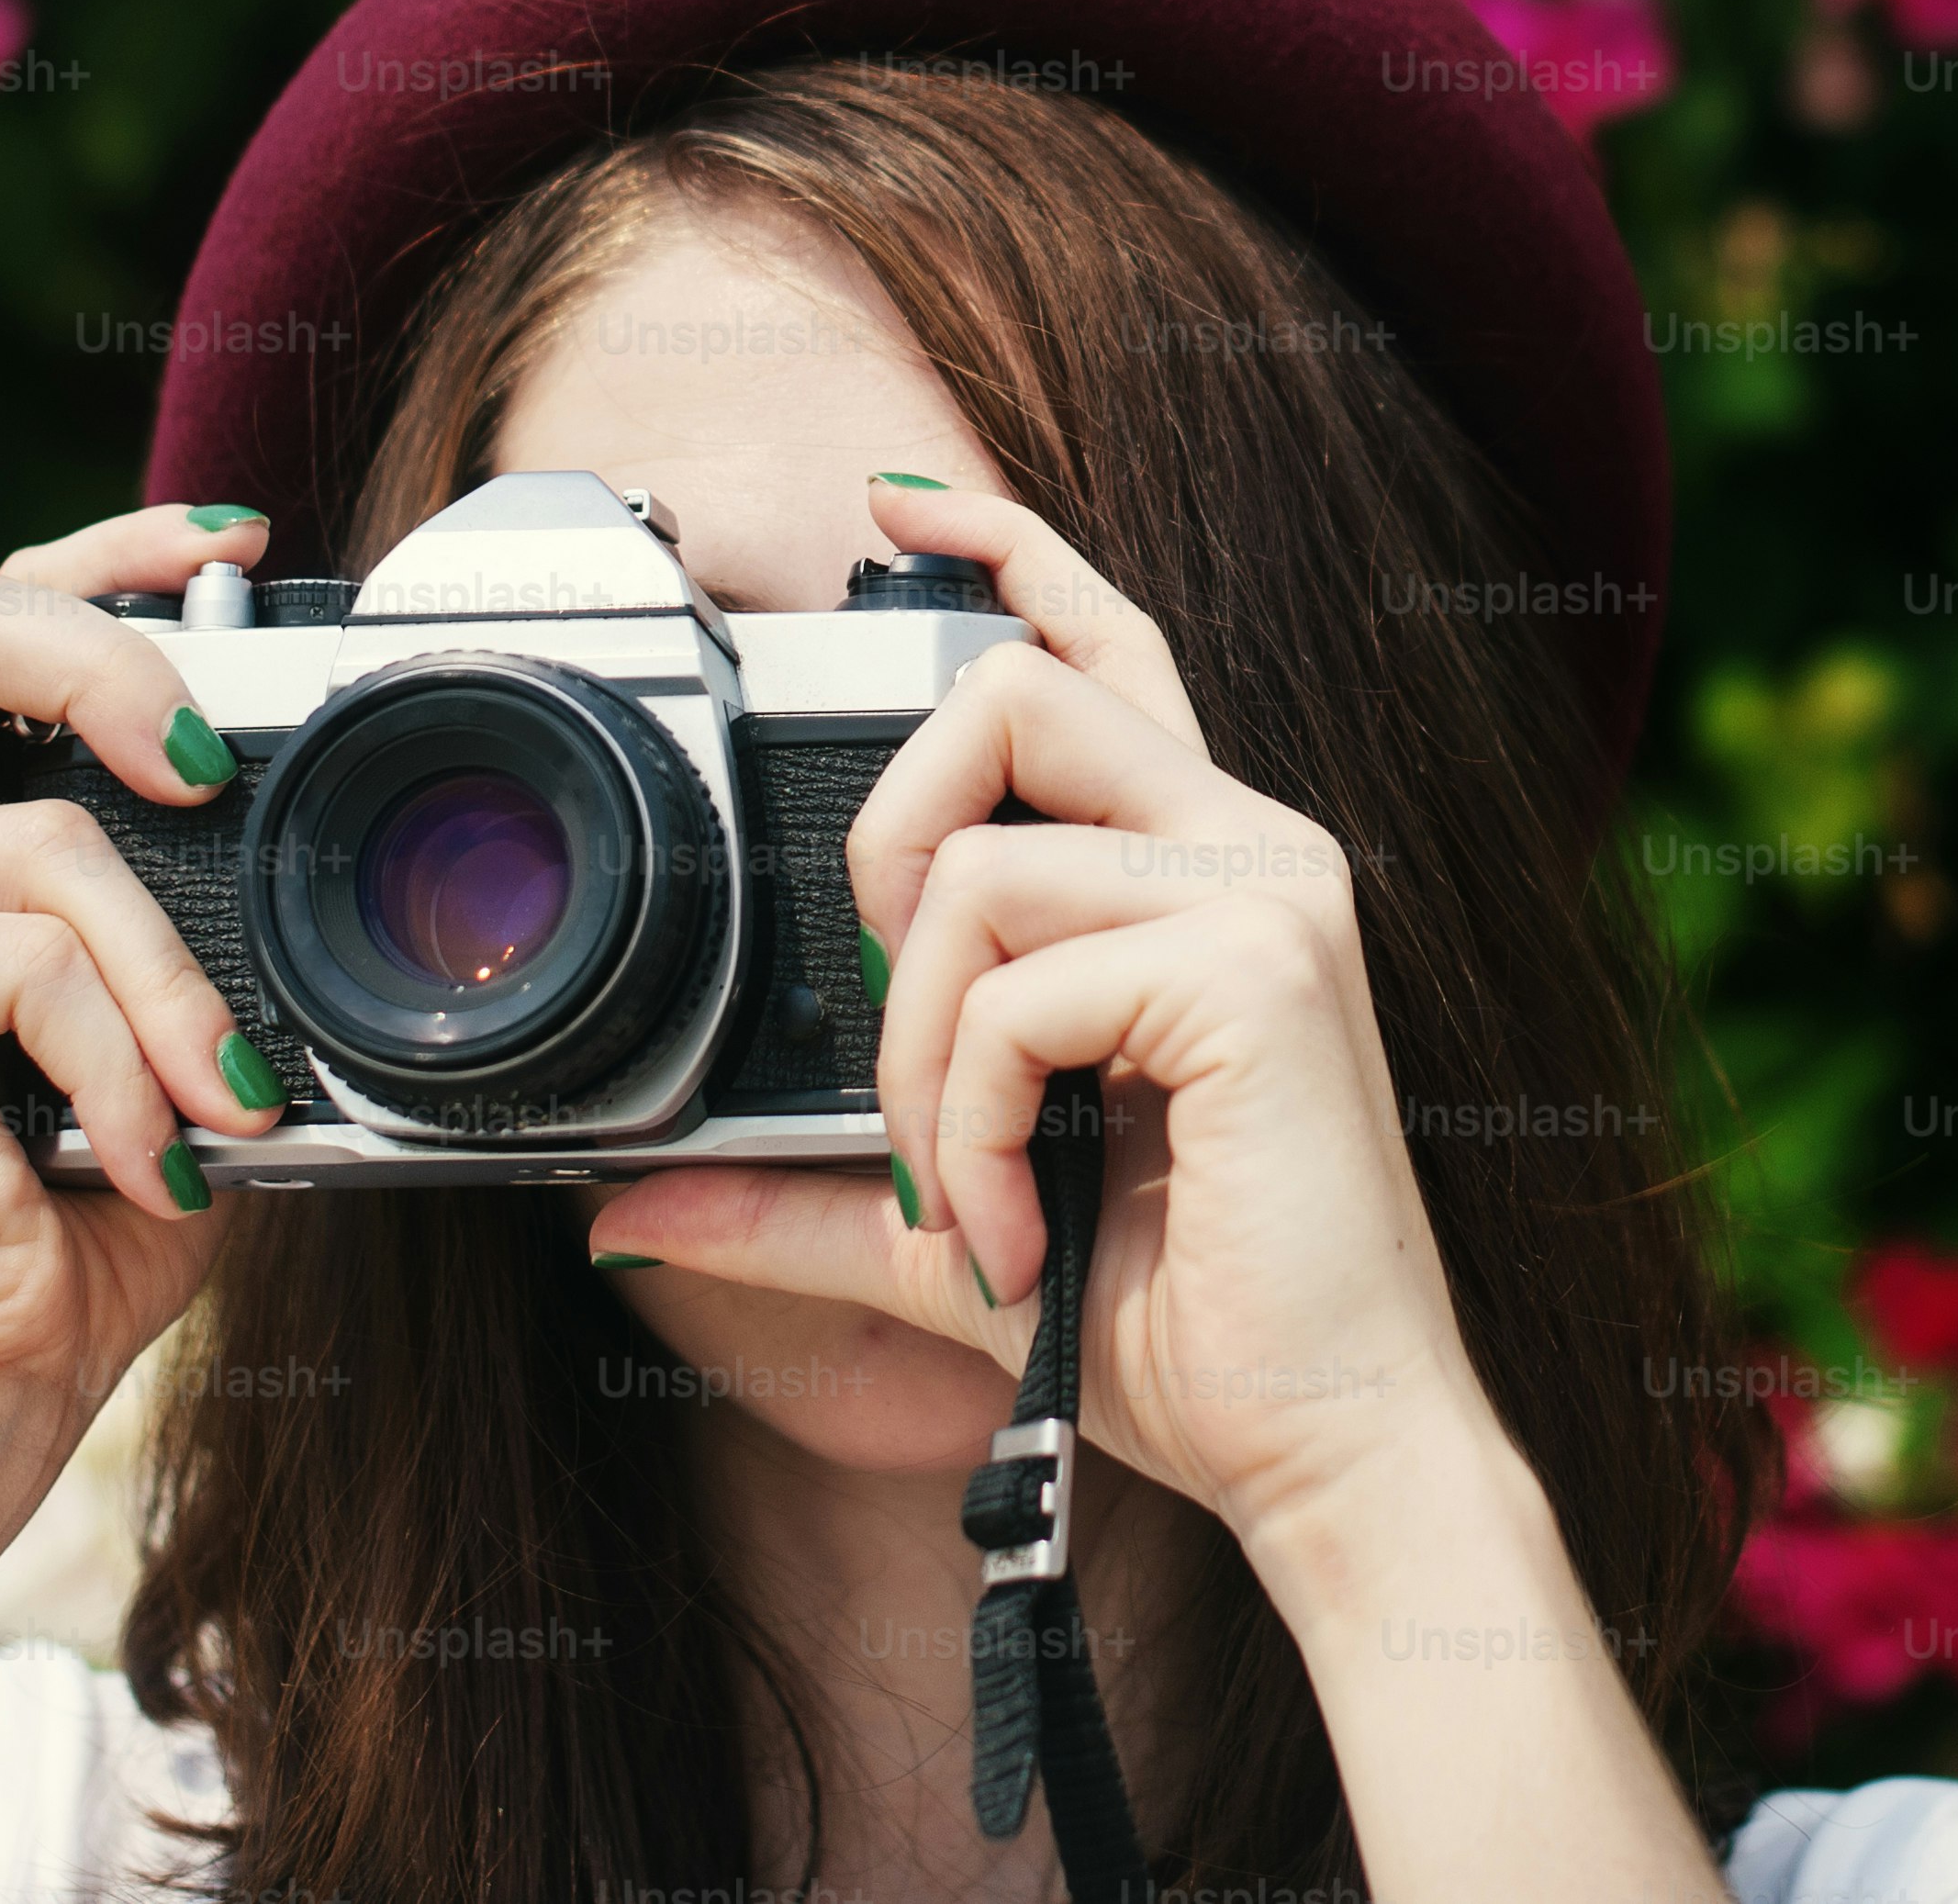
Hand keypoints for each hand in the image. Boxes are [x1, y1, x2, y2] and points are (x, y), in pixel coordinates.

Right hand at [0, 503, 287, 1477]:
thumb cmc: (66, 1233)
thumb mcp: (160, 1035)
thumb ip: (190, 921)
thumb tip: (299, 835)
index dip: (106, 552)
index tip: (233, 547)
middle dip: (105, 655)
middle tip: (209, 768)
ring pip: (41, 838)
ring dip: (169, 981)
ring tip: (220, 1105)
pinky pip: (23, 955)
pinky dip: (118, 1057)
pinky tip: (144, 1153)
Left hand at [591, 475, 1511, 1571]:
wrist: (1326, 1453)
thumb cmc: (1177, 1321)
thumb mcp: (953, 1223)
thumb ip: (805, 1193)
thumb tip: (631, 1211)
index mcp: (1199, 865)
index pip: (1101, 645)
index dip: (1005, 548)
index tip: (895, 503)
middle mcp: (1248, 843)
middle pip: (1011, 693)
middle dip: (887, 841)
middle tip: (896, 1019)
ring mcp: (1264, 894)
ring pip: (980, 866)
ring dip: (914, 1049)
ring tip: (957, 1188)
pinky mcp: (1256, 972)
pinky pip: (1015, 989)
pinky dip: (962, 1124)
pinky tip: (1008, 1231)